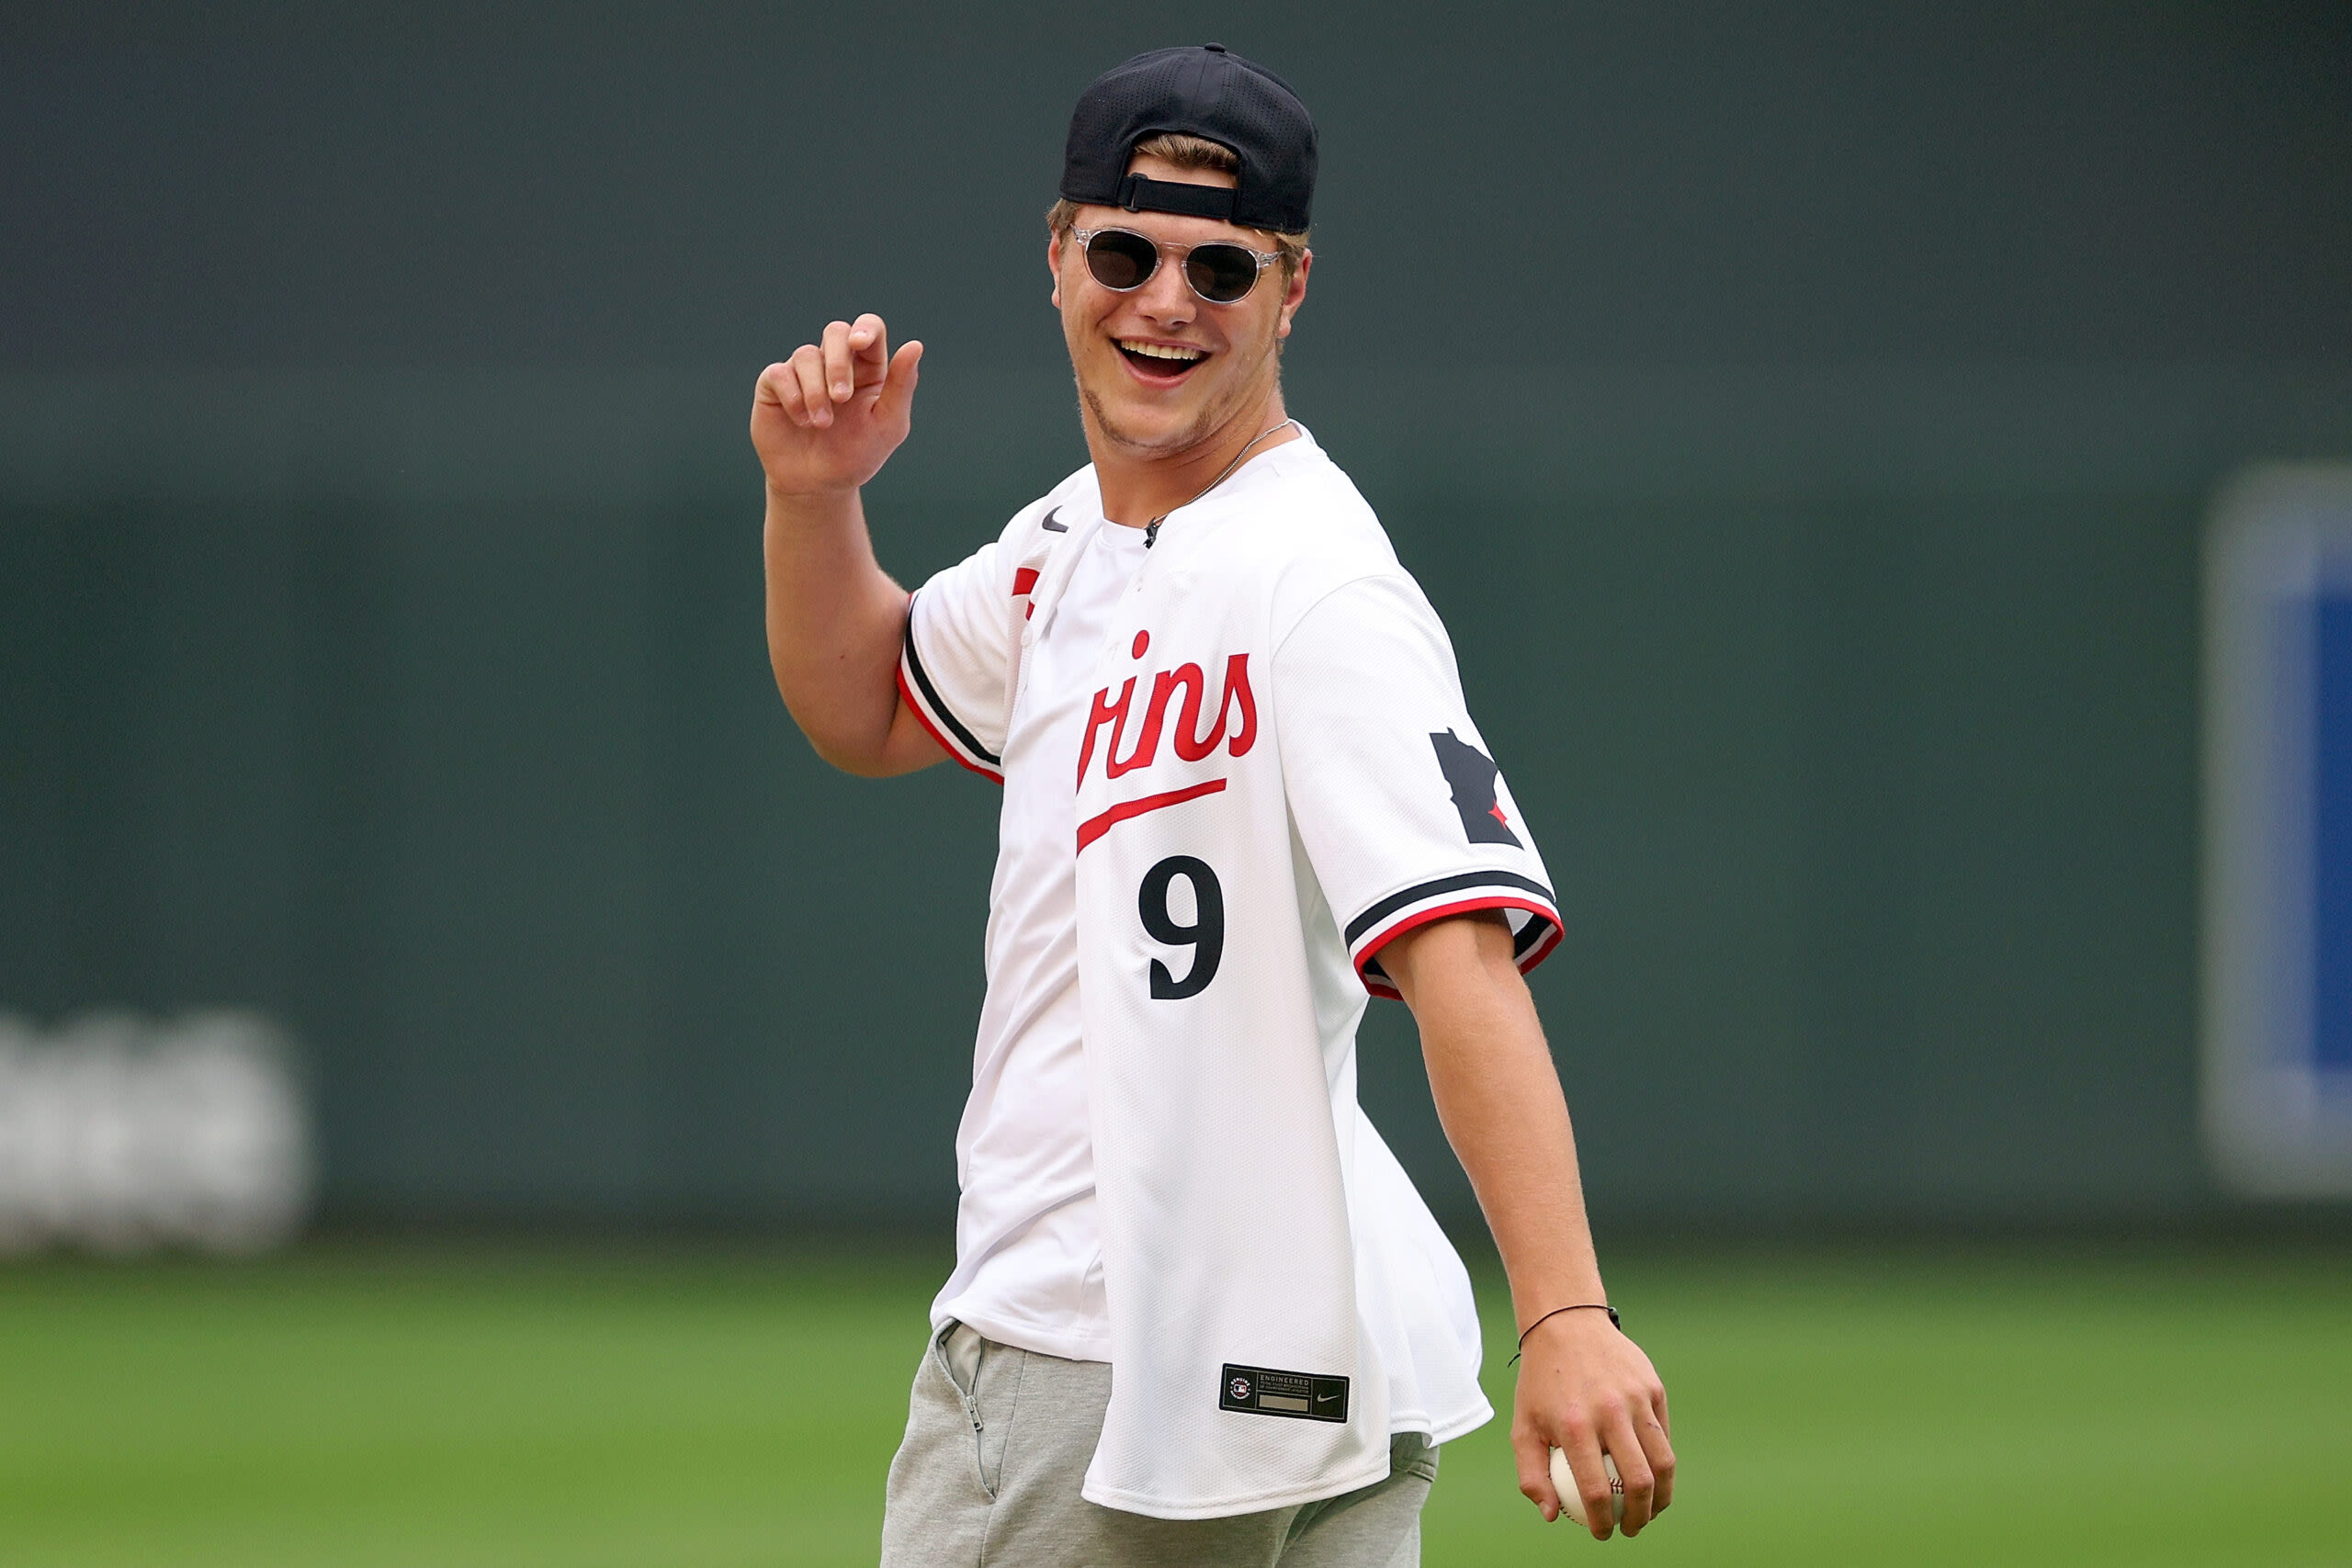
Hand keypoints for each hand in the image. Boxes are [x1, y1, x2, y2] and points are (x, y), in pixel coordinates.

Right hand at [750, 314, 922, 497]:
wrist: (817, 485)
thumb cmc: (856, 455)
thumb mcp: (888, 425)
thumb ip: (902, 386)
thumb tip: (915, 344)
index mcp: (868, 368)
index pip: (870, 329)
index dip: (865, 328)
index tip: (859, 344)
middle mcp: (835, 363)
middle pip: (835, 331)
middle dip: (838, 363)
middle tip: (841, 398)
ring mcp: (804, 372)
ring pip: (806, 354)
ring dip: (816, 391)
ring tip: (822, 424)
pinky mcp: (775, 385)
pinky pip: (779, 373)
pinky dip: (793, 397)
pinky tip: (802, 421)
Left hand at [1512, 1308, 1673, 1538]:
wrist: (1565, 1324)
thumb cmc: (1541, 1383)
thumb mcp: (1522, 1425)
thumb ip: (1531, 1474)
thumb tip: (1553, 1516)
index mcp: (1574, 1425)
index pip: (1596, 1491)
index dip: (1603, 1523)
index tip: (1602, 1533)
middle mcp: (1608, 1411)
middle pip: (1639, 1481)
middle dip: (1640, 1517)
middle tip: (1632, 1528)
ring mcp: (1635, 1397)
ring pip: (1663, 1461)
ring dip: (1662, 1496)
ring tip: (1652, 1510)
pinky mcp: (1653, 1387)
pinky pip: (1663, 1435)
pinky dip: (1662, 1462)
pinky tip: (1653, 1475)